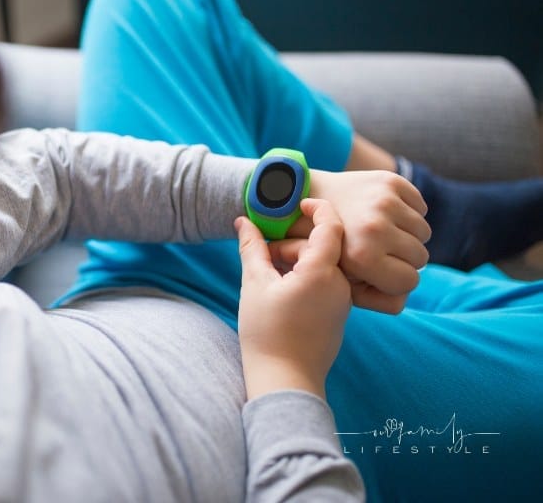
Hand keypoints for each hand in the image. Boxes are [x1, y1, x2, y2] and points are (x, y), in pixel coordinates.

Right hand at [236, 198, 350, 399]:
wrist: (285, 379)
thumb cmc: (267, 332)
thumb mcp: (254, 284)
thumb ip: (252, 248)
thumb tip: (243, 221)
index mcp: (322, 271)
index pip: (330, 224)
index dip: (315, 208)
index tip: (295, 206)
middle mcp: (340, 283)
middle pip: (321, 247)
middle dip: (291, 245)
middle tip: (263, 256)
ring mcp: (342, 300)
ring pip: (322, 266)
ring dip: (297, 263)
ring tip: (269, 277)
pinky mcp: (338, 314)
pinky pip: (325, 284)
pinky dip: (305, 278)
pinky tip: (281, 291)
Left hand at [289, 170, 430, 313]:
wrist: (303, 196)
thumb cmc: (325, 245)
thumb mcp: (342, 281)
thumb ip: (377, 299)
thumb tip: (403, 298)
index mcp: (361, 256)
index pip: (410, 281)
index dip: (395, 280)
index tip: (379, 271)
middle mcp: (374, 228)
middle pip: (421, 257)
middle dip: (403, 257)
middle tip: (378, 250)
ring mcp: (384, 201)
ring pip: (424, 232)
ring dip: (406, 235)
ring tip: (378, 231)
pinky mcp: (391, 182)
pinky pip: (421, 208)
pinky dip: (408, 212)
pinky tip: (382, 213)